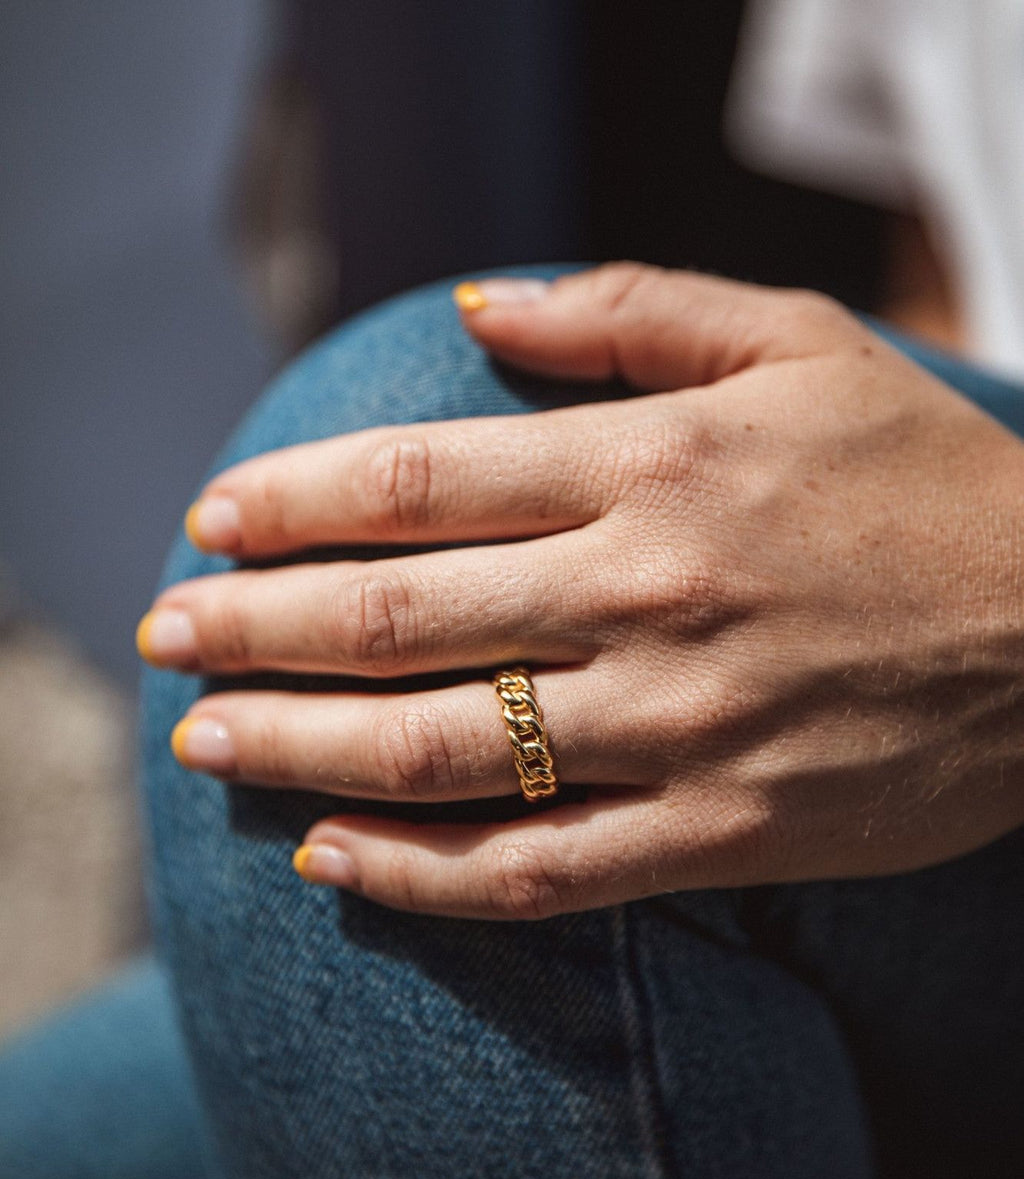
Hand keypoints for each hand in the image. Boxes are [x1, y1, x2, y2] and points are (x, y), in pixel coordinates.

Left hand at [138, 264, 1023, 918]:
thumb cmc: (920, 473)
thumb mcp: (799, 342)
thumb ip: (632, 313)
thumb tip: (481, 304)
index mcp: (656, 466)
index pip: (420, 485)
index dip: (294, 503)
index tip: (210, 519)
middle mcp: (648, 596)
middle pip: (398, 619)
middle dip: (254, 626)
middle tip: (163, 631)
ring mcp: (683, 727)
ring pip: (441, 752)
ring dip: (298, 746)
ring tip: (204, 736)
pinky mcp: (725, 832)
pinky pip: (542, 873)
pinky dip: (422, 875)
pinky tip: (330, 858)